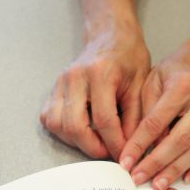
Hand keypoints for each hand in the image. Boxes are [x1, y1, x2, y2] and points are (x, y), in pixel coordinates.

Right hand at [41, 28, 149, 159]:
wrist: (109, 34)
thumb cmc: (128, 55)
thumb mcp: (140, 84)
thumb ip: (135, 116)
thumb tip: (130, 147)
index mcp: (100, 74)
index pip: (104, 119)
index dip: (114, 143)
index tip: (124, 155)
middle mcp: (75, 78)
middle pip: (75, 126)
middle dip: (92, 147)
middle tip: (108, 153)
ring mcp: (60, 82)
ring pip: (57, 125)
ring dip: (76, 141)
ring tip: (96, 141)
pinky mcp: (53, 88)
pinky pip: (49, 118)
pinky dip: (63, 131)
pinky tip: (81, 130)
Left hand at [119, 45, 189, 189]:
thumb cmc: (176, 71)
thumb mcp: (153, 80)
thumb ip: (146, 111)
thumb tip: (140, 148)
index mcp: (184, 86)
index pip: (157, 122)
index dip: (140, 144)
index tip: (126, 162)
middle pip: (180, 140)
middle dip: (157, 163)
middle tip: (139, 178)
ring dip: (177, 170)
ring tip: (159, 183)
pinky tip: (188, 178)